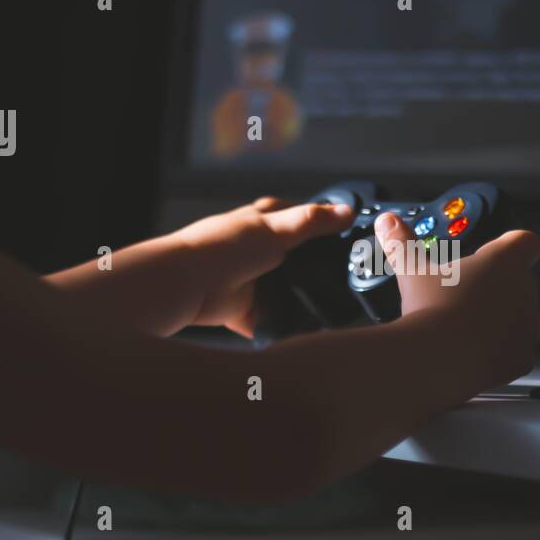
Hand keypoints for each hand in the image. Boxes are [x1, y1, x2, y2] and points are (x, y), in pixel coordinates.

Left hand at [176, 197, 353, 336]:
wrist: (190, 284)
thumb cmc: (223, 246)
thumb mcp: (277, 228)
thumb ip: (314, 222)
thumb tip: (347, 213)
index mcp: (264, 223)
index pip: (300, 219)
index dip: (323, 225)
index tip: (350, 236)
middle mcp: (259, 251)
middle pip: (297, 259)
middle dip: (315, 269)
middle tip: (343, 276)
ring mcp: (254, 281)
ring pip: (288, 291)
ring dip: (301, 298)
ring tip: (328, 304)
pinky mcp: (248, 310)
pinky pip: (274, 321)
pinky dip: (285, 325)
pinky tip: (303, 327)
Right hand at [374, 212, 539, 389]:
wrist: (437, 361)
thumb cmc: (432, 311)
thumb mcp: (413, 272)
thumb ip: (403, 243)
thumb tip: (388, 222)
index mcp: (505, 262)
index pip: (525, 242)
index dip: (511, 246)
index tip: (494, 253)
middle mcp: (525, 291)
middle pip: (517, 282)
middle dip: (494, 288)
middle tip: (461, 296)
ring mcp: (528, 327)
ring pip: (518, 317)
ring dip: (498, 320)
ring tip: (462, 327)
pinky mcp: (523, 357)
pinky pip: (515, 350)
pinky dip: (498, 351)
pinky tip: (471, 352)